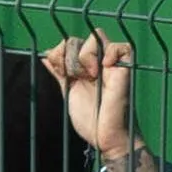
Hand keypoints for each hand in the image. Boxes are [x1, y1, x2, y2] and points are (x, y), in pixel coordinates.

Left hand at [42, 31, 137, 159]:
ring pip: (96, 37)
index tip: (61, 73)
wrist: (104, 134)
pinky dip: (109, 53)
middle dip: (69, 56)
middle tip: (75, 77)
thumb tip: (45, 56)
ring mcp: (112, 64)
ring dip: (85, 56)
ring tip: (90, 77)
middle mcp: (98, 63)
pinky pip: (120, 47)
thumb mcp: (68, 92)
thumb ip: (60, 74)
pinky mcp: (125, 69)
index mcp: (83, 68)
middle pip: (79, 39)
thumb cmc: (90, 119)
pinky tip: (103, 69)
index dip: (59, 54)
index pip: (69, 44)